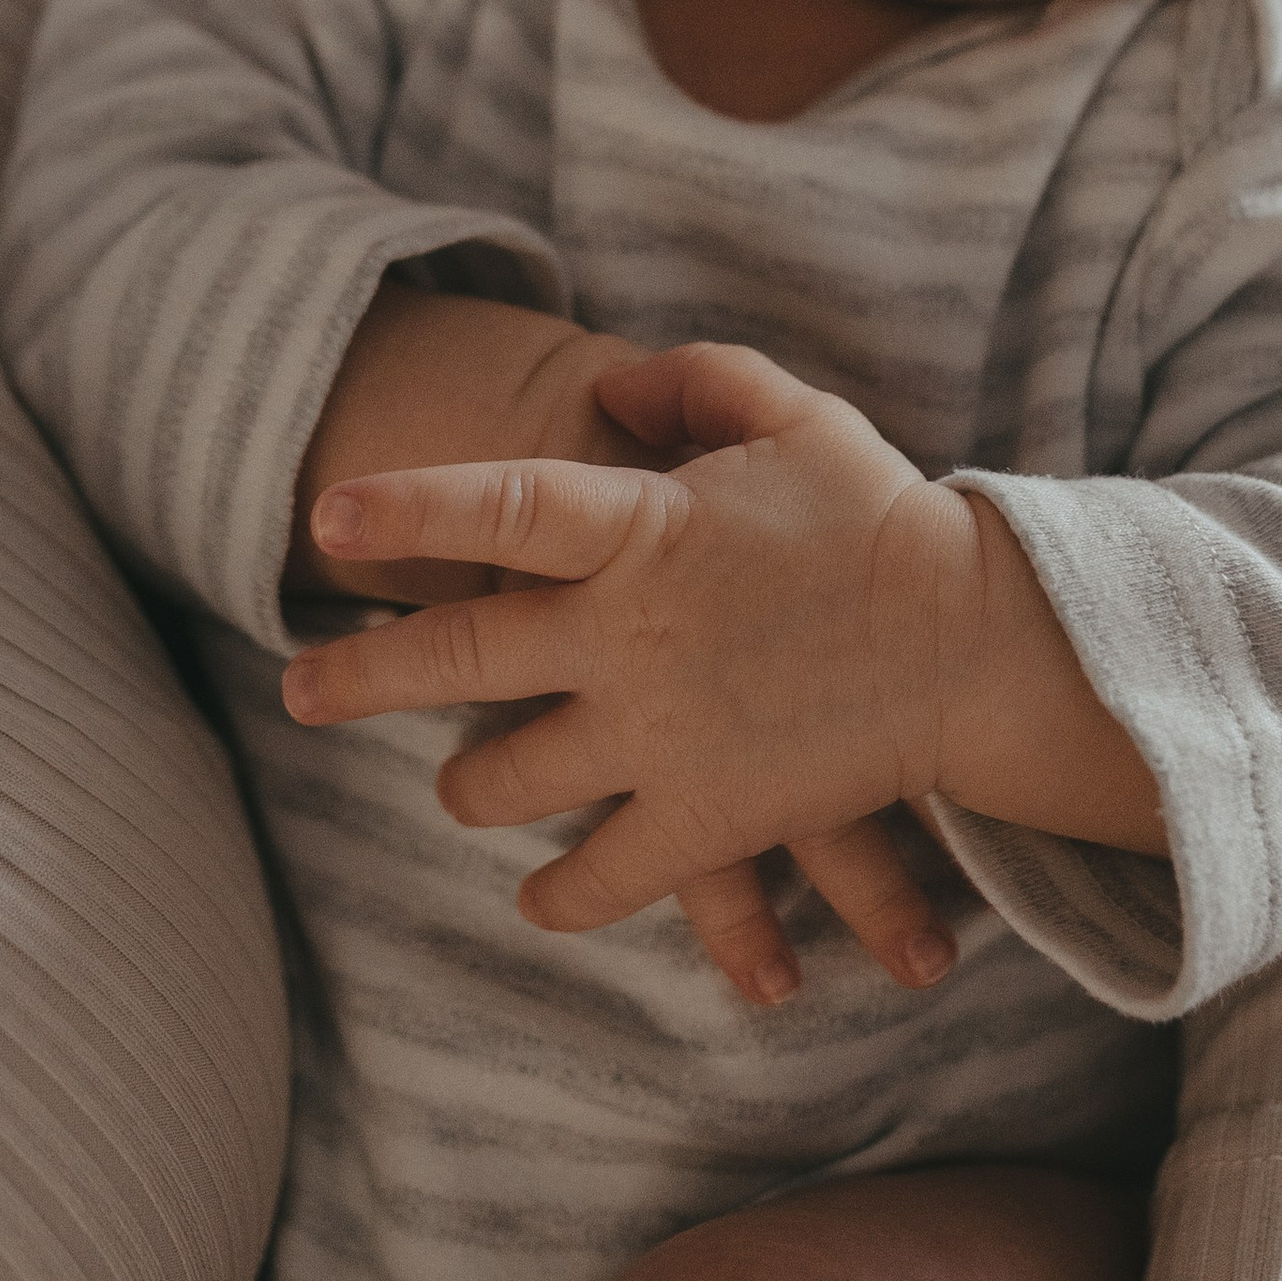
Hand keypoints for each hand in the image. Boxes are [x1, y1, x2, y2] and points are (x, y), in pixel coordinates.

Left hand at [290, 341, 970, 1000]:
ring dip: (468, 789)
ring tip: (456, 788)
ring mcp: (661, 735)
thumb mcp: (796, 416)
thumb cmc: (885, 519)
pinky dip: (562, 894)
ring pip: (507, 780)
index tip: (326, 517)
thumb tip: (613, 389)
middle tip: (297, 690)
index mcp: (645, 526)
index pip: (498, 505)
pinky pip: (599, 877)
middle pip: (457, 657)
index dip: (407, 508)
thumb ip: (695, 384)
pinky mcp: (707, 820)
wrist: (983, 645)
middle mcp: (630, 634)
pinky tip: (541, 896)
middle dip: (360, 675)